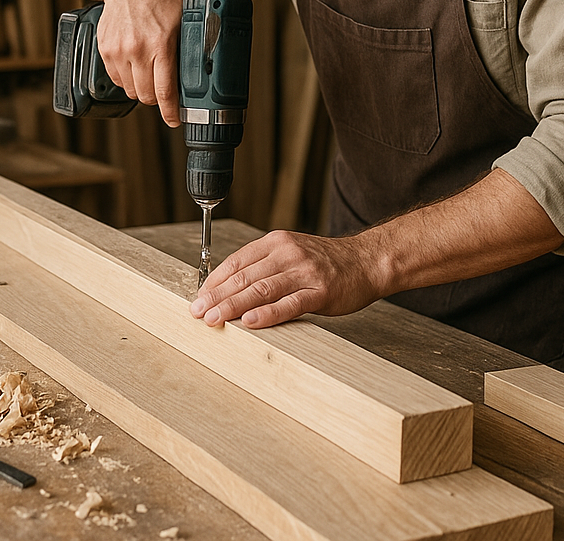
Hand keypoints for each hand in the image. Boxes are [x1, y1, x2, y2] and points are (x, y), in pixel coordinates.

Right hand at [95, 0, 182, 126]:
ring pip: (130, 89)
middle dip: (156, 99)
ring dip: (141, 88)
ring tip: (150, 75)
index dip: (170, 111)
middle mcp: (137, 50)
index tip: (174, 120)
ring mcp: (118, 50)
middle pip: (145, 95)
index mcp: (160, 44)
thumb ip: (187, 47)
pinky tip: (135, 67)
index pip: (164, 90)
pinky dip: (126, 78)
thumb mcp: (183, 20)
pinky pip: (116, 78)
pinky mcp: (104, 49)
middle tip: (164, 93)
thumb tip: (198, 73)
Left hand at [189, 229, 387, 327]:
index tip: (198, 297)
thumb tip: (229, 287)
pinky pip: (289, 304)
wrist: (365, 261)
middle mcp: (287, 253)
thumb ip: (263, 265)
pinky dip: (268, 314)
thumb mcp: (291, 252)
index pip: (237, 261)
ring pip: (261, 290)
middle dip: (218, 296)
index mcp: (276, 242)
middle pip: (244, 276)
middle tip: (198, 312)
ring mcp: (304, 272)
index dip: (214, 280)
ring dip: (234, 306)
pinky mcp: (320, 292)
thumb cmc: (325, 262)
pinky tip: (250, 322)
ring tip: (215, 319)